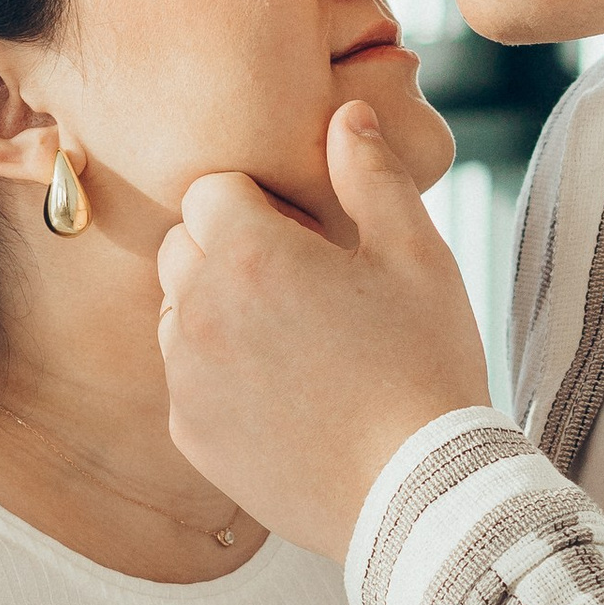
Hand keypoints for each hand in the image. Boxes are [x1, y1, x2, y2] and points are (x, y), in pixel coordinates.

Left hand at [158, 104, 494, 557]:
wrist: (418, 491)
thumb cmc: (425, 365)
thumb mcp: (417, 255)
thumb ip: (370, 173)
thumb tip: (343, 113)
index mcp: (249, 252)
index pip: (212, 191)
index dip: (261, 205)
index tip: (308, 240)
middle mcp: (199, 309)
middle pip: (183, 247)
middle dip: (229, 252)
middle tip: (302, 288)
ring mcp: (186, 377)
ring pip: (178, 312)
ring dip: (219, 312)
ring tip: (295, 345)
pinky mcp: (189, 433)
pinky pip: (187, 379)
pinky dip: (220, 377)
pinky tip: (286, 397)